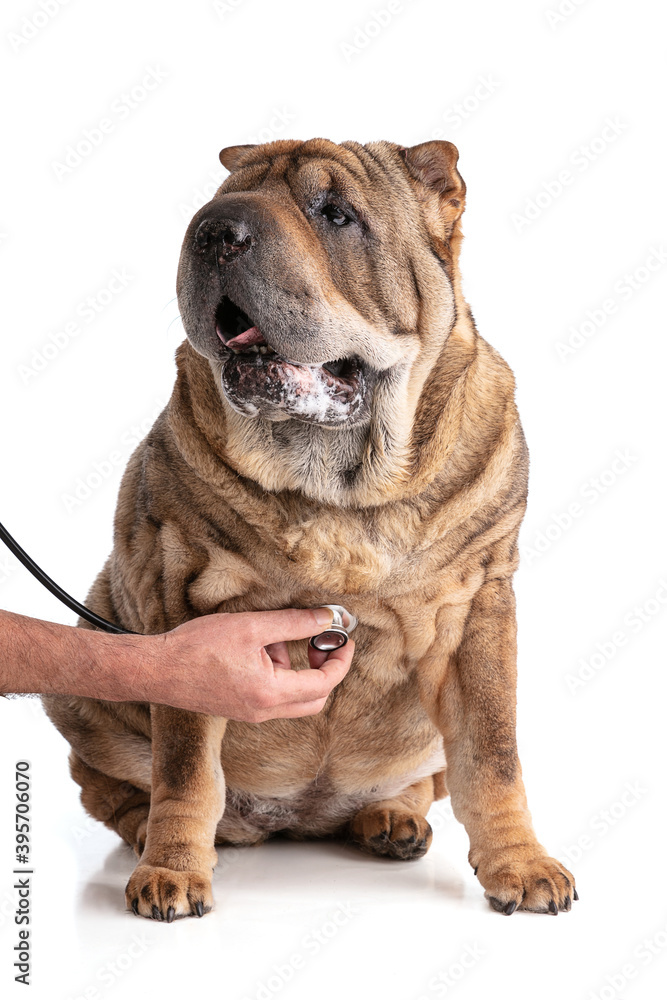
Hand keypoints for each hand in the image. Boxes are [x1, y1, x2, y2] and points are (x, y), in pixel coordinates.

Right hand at [146, 608, 354, 719]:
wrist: (157, 671)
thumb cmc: (198, 647)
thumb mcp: (251, 627)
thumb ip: (294, 623)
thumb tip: (328, 618)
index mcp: (271, 693)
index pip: (325, 683)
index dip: (341, 658)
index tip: (344, 637)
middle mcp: (264, 711)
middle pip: (315, 698)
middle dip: (324, 668)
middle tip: (319, 639)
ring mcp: (252, 714)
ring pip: (294, 697)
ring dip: (296, 667)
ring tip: (272, 636)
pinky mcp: (240, 709)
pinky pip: (273, 695)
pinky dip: (277, 672)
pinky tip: (256, 647)